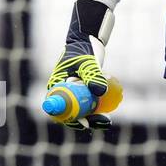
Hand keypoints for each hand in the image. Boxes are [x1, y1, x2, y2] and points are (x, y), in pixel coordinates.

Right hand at [45, 0, 113, 129]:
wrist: (87, 42)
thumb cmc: (83, 51)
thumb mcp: (88, 63)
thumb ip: (93, 76)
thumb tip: (101, 92)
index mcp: (56, 87)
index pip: (59, 109)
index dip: (71, 119)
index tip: (84, 123)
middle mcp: (62, 92)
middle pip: (71, 112)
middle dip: (86, 120)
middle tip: (102, 122)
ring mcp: (72, 92)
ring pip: (81, 110)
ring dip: (93, 117)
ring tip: (107, 121)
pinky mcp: (82, 91)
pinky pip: (88, 103)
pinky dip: (97, 108)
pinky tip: (109, 111)